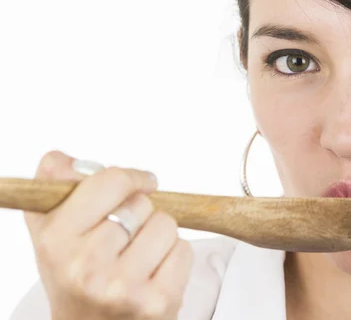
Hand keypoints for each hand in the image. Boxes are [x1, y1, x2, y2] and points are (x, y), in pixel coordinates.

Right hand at [24, 150, 192, 319]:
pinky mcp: (157, 301)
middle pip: (142, 203)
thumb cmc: (77, 275)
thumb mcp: (54, 231)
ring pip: (166, 224)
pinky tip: (153, 273)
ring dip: (160, 234)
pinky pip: (184, 250)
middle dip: (140, 213)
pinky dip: (175, 256)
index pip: (110, 181)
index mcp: (55, 239)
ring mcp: (123, 286)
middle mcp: (86, 266)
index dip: (131, 177)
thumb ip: (58, 188)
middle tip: (124, 237)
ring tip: (138, 256)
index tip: (140, 182)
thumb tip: (65, 161)